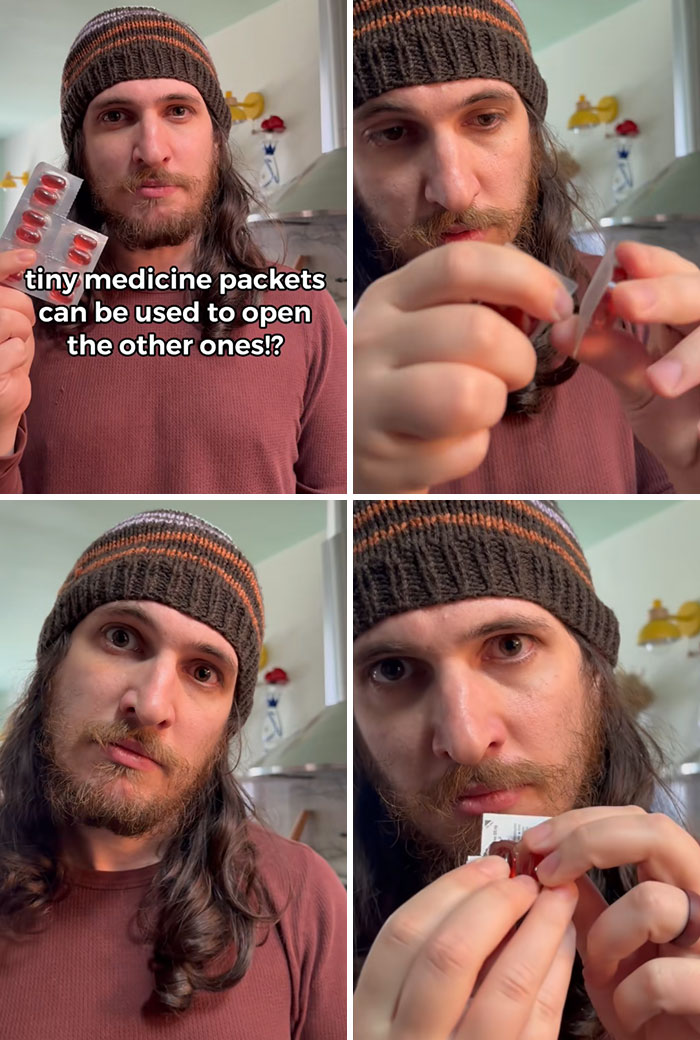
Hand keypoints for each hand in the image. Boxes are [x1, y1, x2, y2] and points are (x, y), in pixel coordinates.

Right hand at [0, 249, 36, 454]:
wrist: (0, 401)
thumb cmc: (4, 360)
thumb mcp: (7, 325)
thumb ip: (8, 301)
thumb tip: (24, 268)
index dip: (6, 263)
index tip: (28, 256)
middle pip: (5, 299)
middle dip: (23, 311)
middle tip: (24, 325)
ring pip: (10, 320)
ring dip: (22, 335)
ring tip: (14, 347)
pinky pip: (15, 349)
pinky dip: (20, 357)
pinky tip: (9, 367)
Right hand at [353, 242, 573, 491]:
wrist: (339, 449)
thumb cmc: (397, 382)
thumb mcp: (416, 327)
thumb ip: (473, 304)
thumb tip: (550, 305)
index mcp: (388, 299)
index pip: (461, 265)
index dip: (526, 279)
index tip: (558, 307)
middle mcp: (371, 343)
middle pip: (477, 332)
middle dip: (519, 358)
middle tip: (512, 374)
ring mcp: (369, 405)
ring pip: (470, 395)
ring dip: (495, 404)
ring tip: (478, 408)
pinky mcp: (380, 462)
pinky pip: (463, 452)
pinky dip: (472, 450)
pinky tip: (446, 444)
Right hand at [354, 855, 578, 1039]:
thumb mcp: (392, 1016)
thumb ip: (418, 965)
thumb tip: (478, 891)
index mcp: (371, 1020)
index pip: (404, 935)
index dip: (451, 891)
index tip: (487, 865)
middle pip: (451, 954)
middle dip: (496, 905)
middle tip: (526, 878)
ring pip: (505, 989)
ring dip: (539, 932)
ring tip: (558, 899)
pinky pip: (540, 1024)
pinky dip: (557, 975)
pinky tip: (565, 944)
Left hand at [521, 805, 699, 1037]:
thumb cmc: (642, 1000)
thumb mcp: (604, 941)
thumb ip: (580, 898)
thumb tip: (539, 856)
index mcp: (676, 880)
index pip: (635, 819)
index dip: (581, 822)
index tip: (535, 844)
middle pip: (657, 833)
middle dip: (589, 843)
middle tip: (547, 874)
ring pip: (654, 902)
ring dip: (607, 940)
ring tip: (601, 971)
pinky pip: (660, 979)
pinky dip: (628, 1001)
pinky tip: (630, 1016)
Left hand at [550, 241, 699, 490]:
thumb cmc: (675, 417)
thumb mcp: (636, 382)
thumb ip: (607, 353)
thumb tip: (561, 329)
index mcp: (686, 311)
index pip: (672, 271)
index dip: (651, 261)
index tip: (620, 257)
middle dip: (664, 294)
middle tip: (626, 302)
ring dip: (692, 355)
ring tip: (659, 382)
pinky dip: (699, 370)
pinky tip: (673, 390)